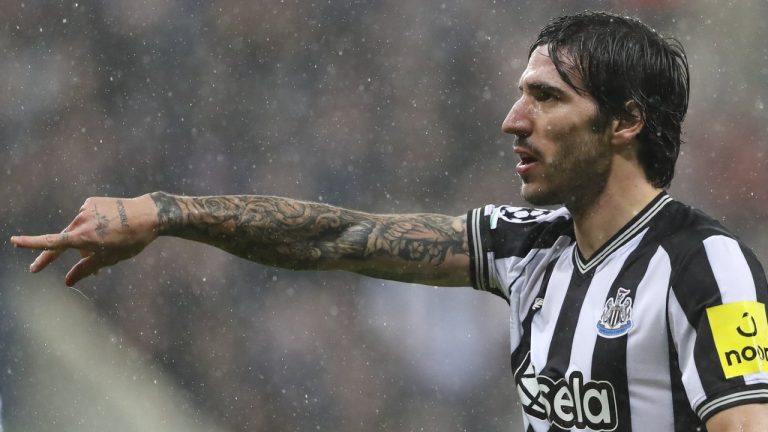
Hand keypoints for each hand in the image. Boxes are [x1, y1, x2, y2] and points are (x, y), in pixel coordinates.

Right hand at [11, 195, 158, 285]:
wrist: (149, 215)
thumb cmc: (131, 241)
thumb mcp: (109, 259)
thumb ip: (85, 269)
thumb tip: (67, 282)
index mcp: (83, 237)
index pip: (51, 243)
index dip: (31, 244)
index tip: (13, 241)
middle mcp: (80, 221)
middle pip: (67, 242)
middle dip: (69, 255)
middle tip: (58, 269)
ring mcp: (86, 209)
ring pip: (79, 230)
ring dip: (87, 239)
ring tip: (112, 242)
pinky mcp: (92, 201)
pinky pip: (88, 217)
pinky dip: (95, 224)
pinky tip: (112, 225)